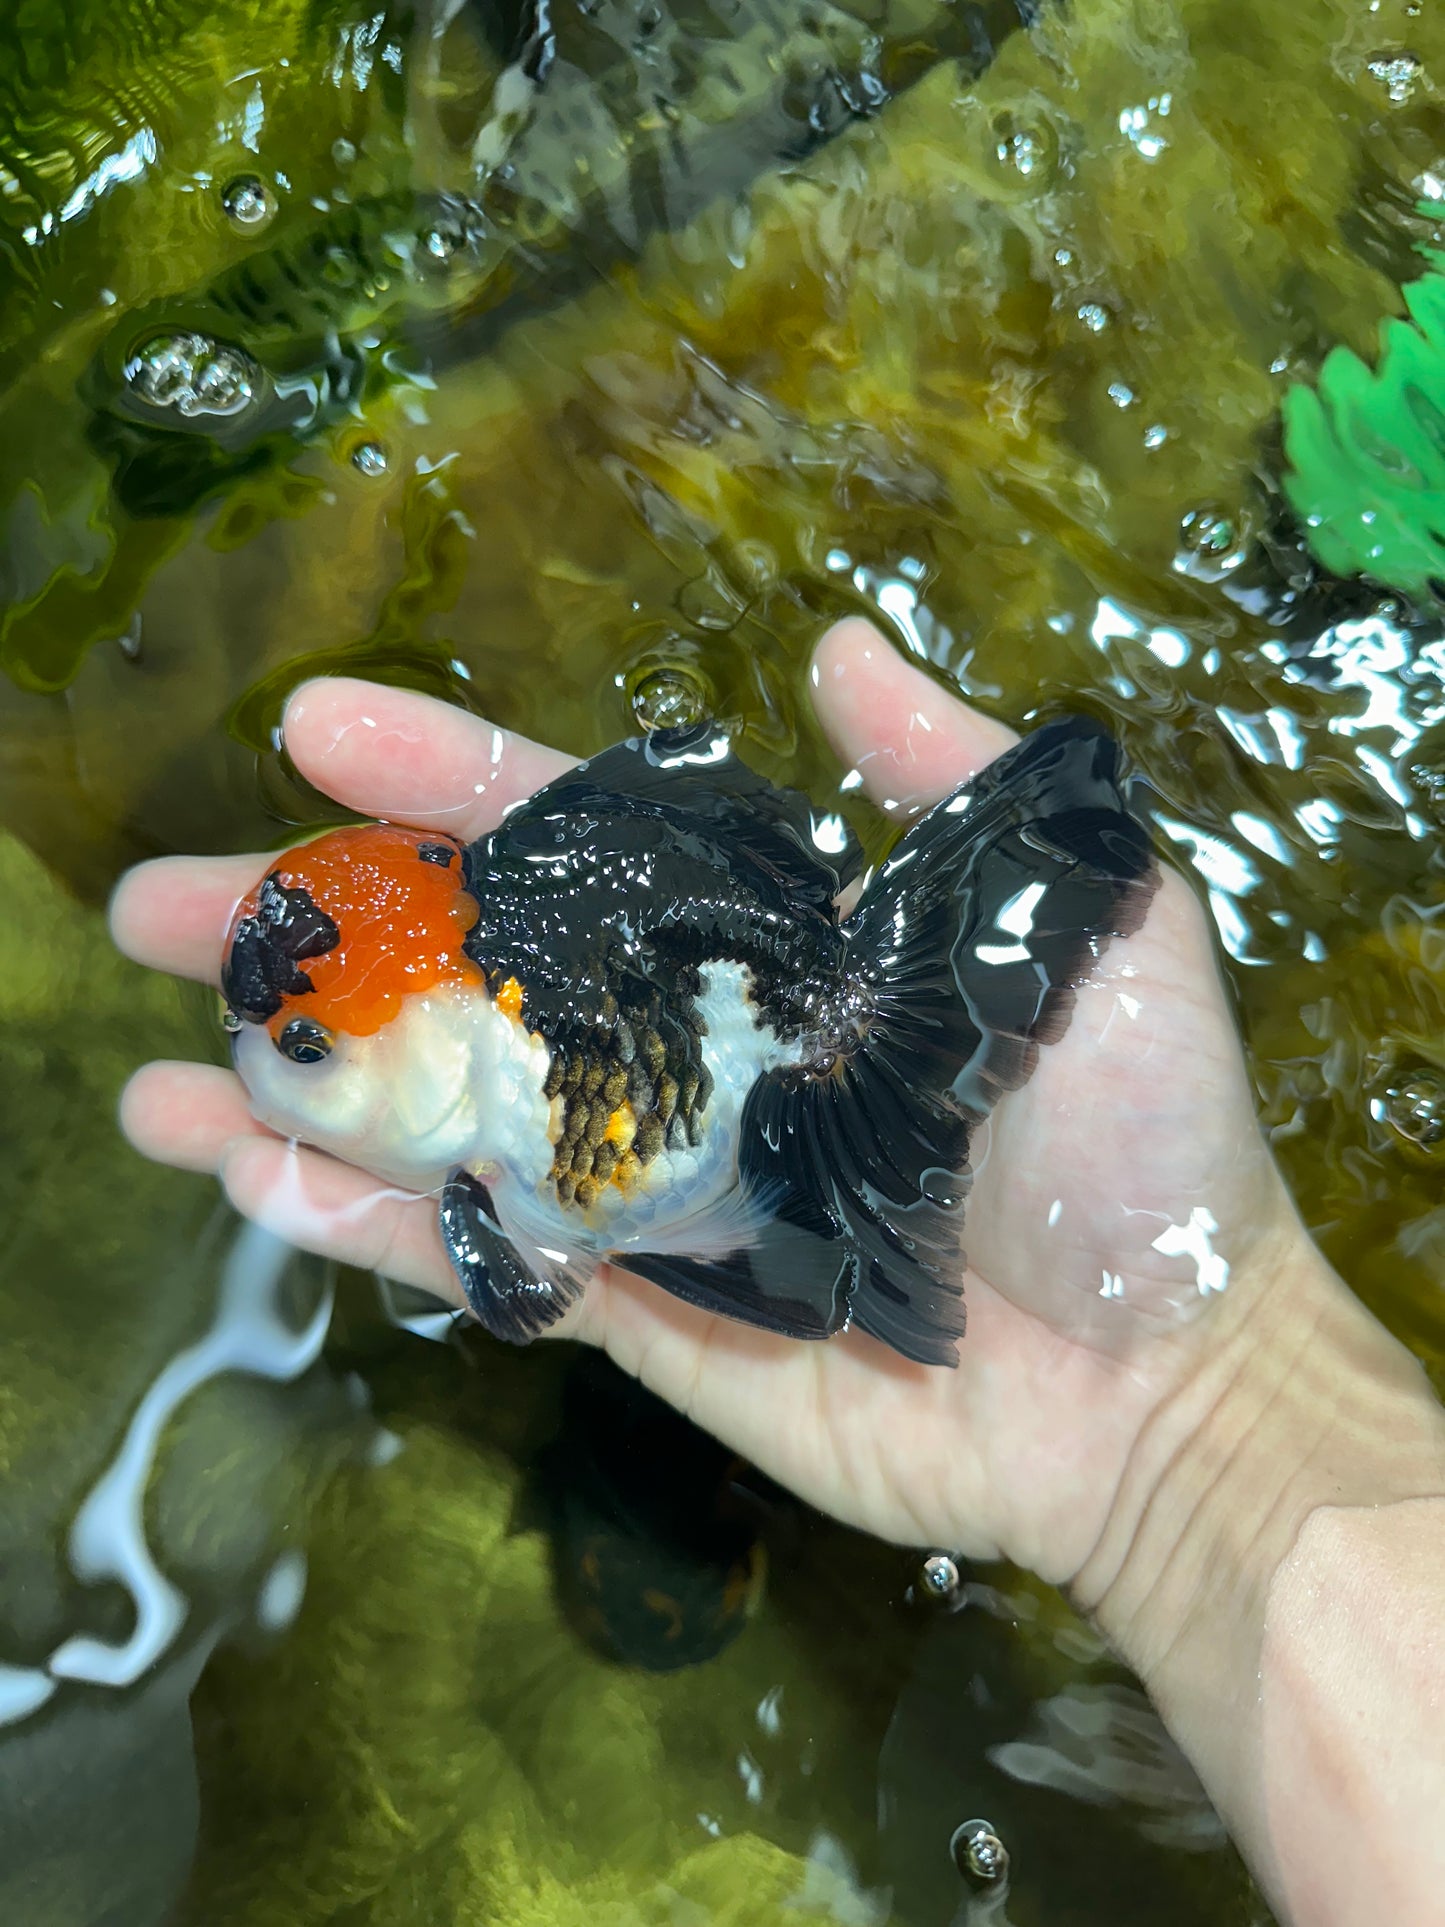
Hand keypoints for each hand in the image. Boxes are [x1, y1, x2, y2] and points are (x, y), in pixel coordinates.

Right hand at [111, 618, 1298, 1580]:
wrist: (1166, 1388)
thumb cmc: (1135, 1148)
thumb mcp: (1083, 924)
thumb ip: (954, 785)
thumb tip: (836, 644)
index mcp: (773, 950)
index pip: (583, 844)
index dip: (449, 781)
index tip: (316, 728)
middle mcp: (690, 1055)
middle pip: (469, 974)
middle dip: (313, 933)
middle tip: (152, 904)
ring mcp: (652, 1190)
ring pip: (442, 1119)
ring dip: (297, 1086)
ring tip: (149, 1063)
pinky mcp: (642, 1317)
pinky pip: (481, 1261)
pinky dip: (364, 1223)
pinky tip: (247, 1175)